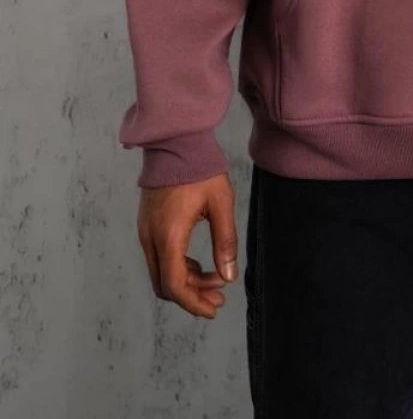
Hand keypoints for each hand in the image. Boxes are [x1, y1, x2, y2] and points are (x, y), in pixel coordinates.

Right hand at [136, 171, 238, 318]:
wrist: (176, 141)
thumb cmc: (200, 169)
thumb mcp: (220, 203)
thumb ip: (225, 241)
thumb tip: (228, 277)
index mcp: (168, 235)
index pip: (174, 285)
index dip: (193, 303)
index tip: (213, 309)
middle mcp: (150, 238)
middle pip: (165, 284)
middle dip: (192, 296)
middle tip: (219, 299)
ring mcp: (146, 231)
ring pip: (160, 272)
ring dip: (186, 282)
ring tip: (215, 282)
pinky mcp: (147, 224)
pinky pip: (159, 257)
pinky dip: (178, 267)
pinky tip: (199, 265)